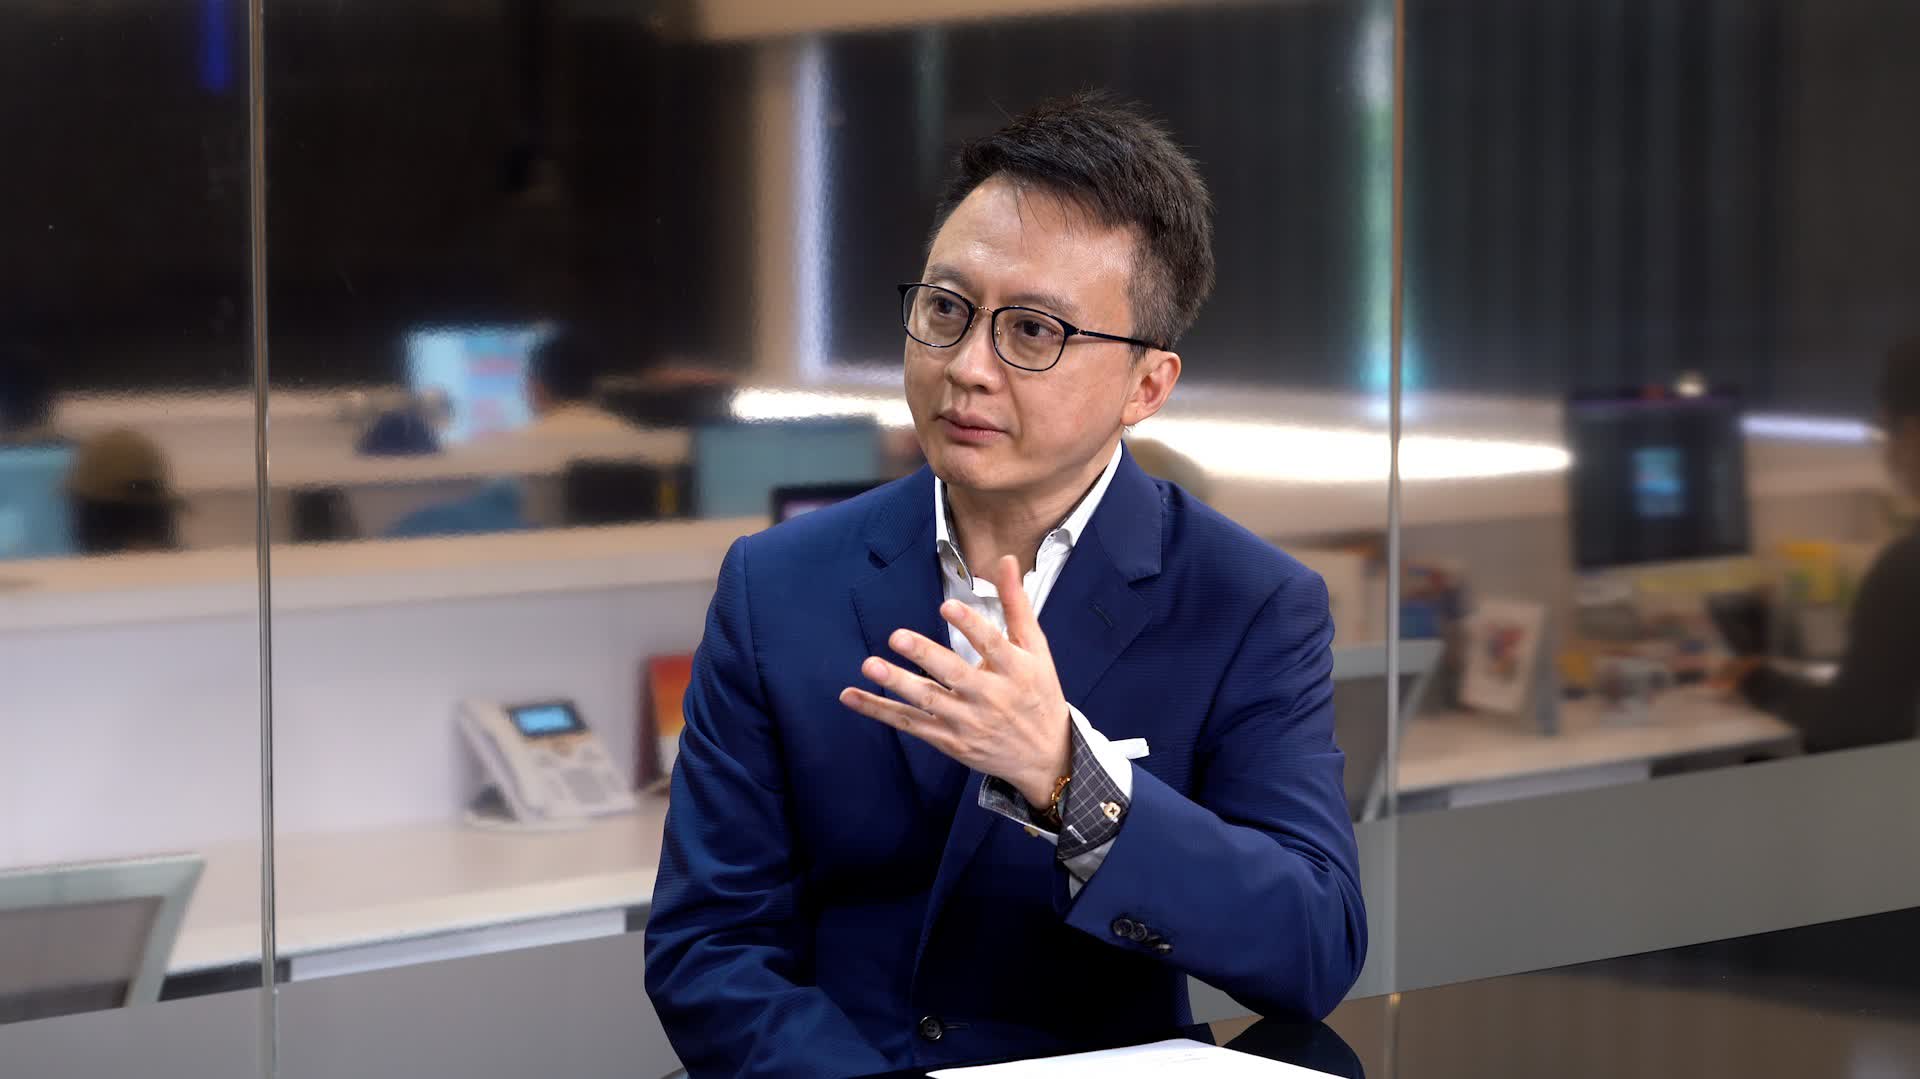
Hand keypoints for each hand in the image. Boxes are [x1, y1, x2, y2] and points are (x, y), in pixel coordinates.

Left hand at [840, 555, 1071, 806]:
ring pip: (927, 702)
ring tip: (870, 665)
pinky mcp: (949, 741)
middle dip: (926, 655)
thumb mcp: (1035, 649)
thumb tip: (1006, 560)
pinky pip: (910, 723)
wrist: (1044, 755)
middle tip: (897, 637)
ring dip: (897, 684)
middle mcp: (991, 697)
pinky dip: (879, 710)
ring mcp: (967, 721)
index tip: (947, 607)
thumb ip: (1016, 604)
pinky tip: (852, 696)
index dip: (970, 625)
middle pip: (955, 675)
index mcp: (1015, 670)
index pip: (992, 645)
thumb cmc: (1038, 692)